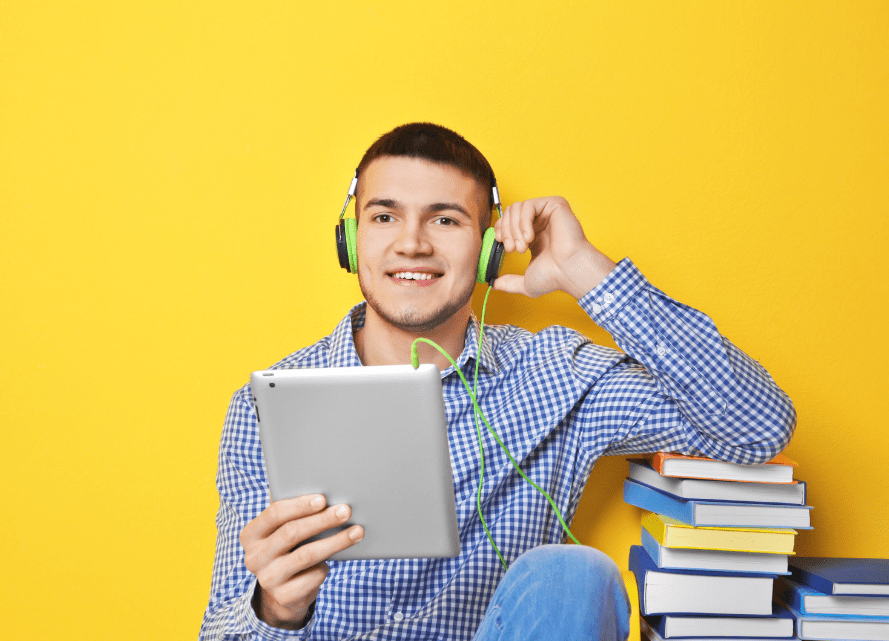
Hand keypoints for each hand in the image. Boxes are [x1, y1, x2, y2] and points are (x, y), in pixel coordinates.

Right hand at [240, 494, 364, 628]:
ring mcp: (267, 579)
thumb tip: (319, 486)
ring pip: (306, 555)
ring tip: (356, 531)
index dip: (300, 505)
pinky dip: (326, 566)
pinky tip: (335, 560)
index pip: (274, 514)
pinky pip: (313, 576)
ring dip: (335, 541)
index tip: (323, 499)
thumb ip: (291, 510)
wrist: (283, 591)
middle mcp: (254, 557)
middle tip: (345, 511)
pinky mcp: (283, 596)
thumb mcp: (282, 529)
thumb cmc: (288, 548)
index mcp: (251, 534)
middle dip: (322, 520)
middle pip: (292, 532)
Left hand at [492, 196, 615, 299]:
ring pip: (516, 208)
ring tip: (522, 246)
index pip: (508, 221)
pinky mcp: (554, 204)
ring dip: (514, 228)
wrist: (569, 271)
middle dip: (506, 231)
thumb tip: (494, 284)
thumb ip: (509, 282)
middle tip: (512, 249)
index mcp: (533, 235)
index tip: (502, 245)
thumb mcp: (525, 282)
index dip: (501, 230)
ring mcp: (547, 212)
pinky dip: (523, 222)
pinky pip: (528, 205)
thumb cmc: (554, 276)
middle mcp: (540, 221)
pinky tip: (530, 237)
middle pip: (509, 212)